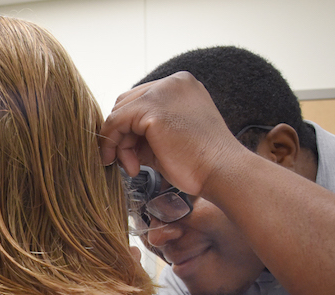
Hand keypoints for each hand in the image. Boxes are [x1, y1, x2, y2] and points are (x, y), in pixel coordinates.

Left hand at [99, 71, 247, 197]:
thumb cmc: (200, 162)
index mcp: (181, 85)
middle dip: (122, 135)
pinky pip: (114, 123)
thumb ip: (144, 131)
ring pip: (118, 113)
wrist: (223, 172)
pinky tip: (129, 165)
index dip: (129, 129)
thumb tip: (114, 137)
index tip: (132, 155)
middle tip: (130, 163)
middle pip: (125, 103)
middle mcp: (172, 81)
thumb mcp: (168, 138)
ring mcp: (162, 91)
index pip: (139, 100)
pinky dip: (112, 144)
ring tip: (134, 167)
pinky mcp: (152, 108)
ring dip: (118, 144)